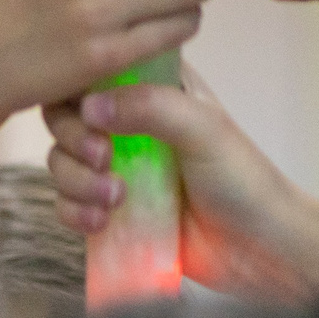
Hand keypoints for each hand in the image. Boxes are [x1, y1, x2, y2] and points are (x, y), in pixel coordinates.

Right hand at [43, 64, 318, 300]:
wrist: (257, 248)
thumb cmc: (241, 178)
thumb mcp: (203, 129)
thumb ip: (151, 107)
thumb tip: (89, 107)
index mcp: (153, 88)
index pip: (94, 69)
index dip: (78, 87)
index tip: (90, 111)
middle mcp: (128, 123)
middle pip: (65, 116)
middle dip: (73, 139)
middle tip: (103, 158)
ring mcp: (116, 167)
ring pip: (61, 161)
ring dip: (75, 180)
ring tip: (114, 200)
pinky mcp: (108, 209)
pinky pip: (67, 204)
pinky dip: (73, 211)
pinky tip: (100, 222)